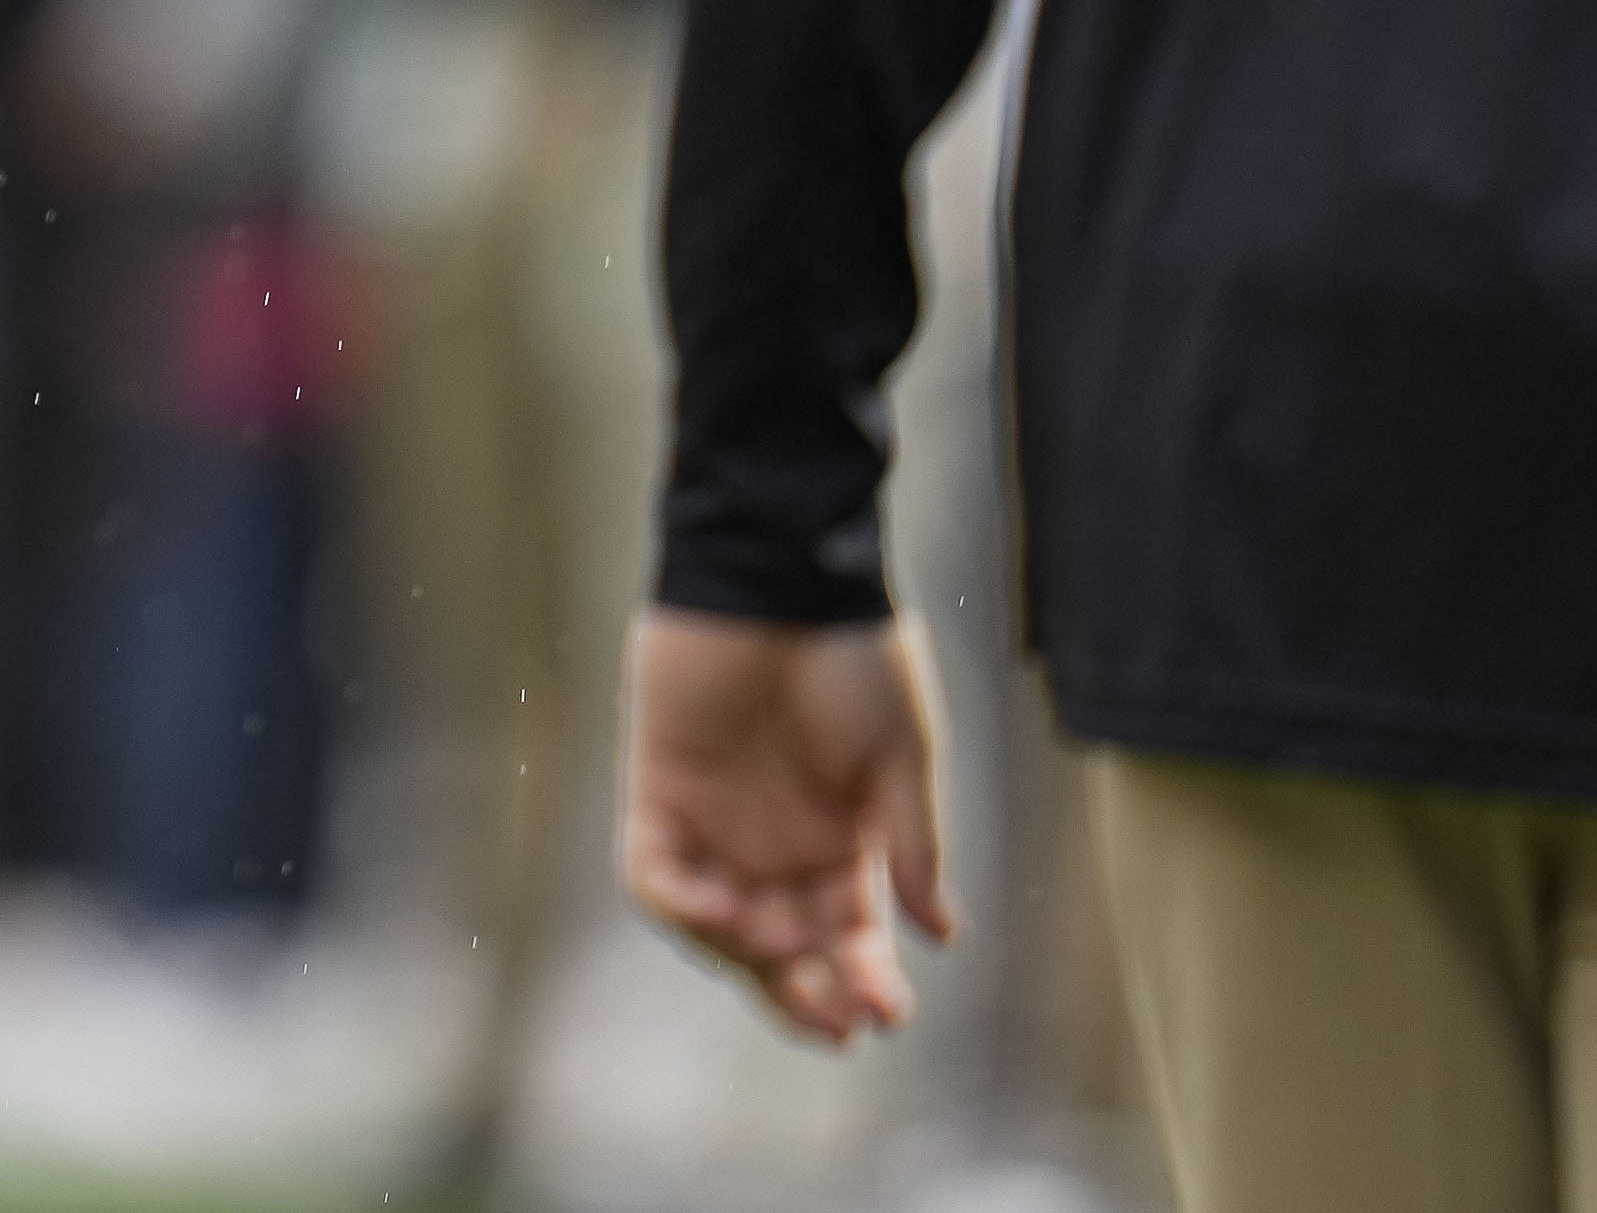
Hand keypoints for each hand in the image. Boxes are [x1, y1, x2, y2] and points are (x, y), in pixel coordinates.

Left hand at [622, 606, 952, 1045]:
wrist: (781, 573)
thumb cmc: (852, 653)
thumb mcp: (901, 753)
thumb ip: (913, 843)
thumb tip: (940, 933)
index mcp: (840, 840)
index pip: (849, 937)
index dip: (866, 981)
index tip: (890, 1013)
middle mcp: (775, 843)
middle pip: (784, 951)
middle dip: (807, 995)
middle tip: (834, 1022)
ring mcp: (714, 822)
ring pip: (720, 929)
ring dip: (752, 956)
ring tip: (787, 948)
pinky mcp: (659, 792)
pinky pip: (656, 877)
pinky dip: (686, 906)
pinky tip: (728, 909)